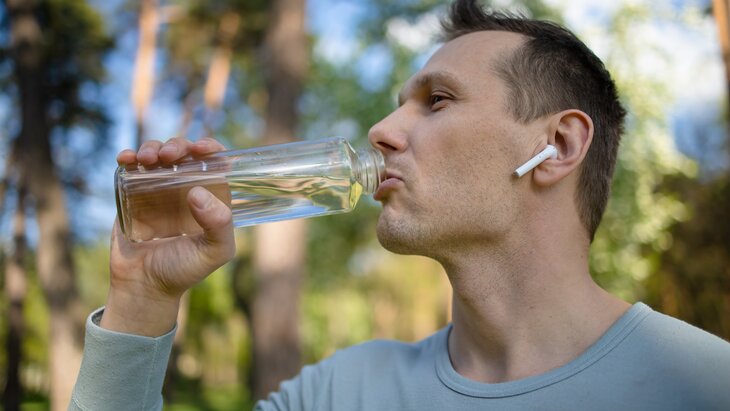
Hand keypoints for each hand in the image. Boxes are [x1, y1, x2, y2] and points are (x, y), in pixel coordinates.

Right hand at [101, 137, 234, 336]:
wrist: (143, 286)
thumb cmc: (183, 270)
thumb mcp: (214, 252)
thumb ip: (220, 226)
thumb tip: (198, 192)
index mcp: (210, 198)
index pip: (215, 163)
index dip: (210, 148)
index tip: (201, 148)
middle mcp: (185, 189)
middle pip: (185, 152)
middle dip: (178, 145)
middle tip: (169, 156)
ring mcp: (158, 189)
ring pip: (158, 154)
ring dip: (153, 147)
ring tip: (147, 159)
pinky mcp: (132, 194)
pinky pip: (131, 168)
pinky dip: (128, 156)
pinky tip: (126, 159)